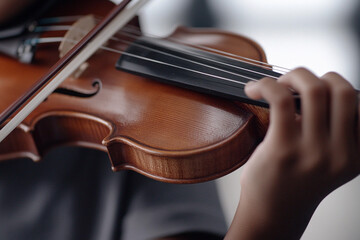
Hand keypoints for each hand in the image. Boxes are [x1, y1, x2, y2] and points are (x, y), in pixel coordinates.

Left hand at [225, 68, 359, 239]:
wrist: (272, 214)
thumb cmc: (294, 182)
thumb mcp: (329, 160)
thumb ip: (334, 131)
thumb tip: (315, 88)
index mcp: (357, 154)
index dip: (335, 88)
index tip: (314, 92)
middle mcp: (341, 153)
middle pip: (342, 89)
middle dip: (315, 76)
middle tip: (293, 83)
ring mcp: (313, 152)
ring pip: (313, 89)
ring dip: (292, 76)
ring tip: (276, 85)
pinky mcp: (283, 149)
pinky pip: (281, 99)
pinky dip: (267, 85)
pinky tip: (255, 89)